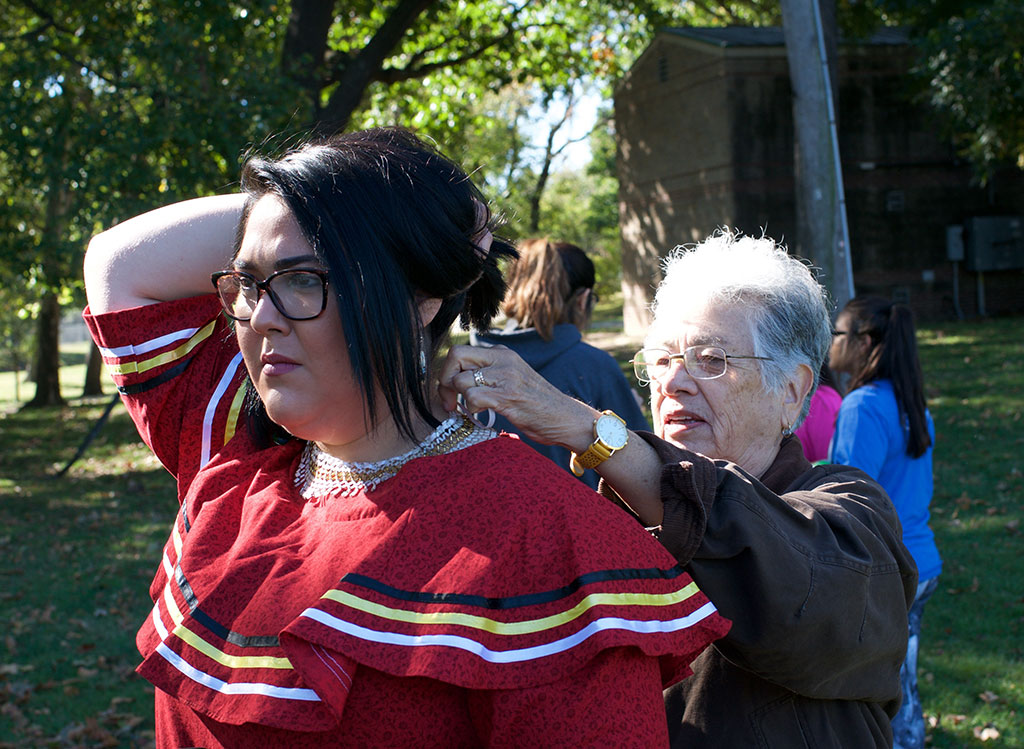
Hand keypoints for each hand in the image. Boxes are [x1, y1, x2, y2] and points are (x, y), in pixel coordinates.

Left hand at [438, 344, 596, 451]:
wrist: (565, 417)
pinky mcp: (508, 396)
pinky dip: (471, 409)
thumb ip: (488, 373)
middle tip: (449, 401)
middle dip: (444, 381)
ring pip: (461, 380)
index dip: (447, 371)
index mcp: (502, 353)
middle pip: (455, 356)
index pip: (460, 350)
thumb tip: (456, 379)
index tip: (449, 391)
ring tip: (472, 410)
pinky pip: (473, 397)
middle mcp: (503, 359)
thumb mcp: (511, 378)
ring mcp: (506, 376)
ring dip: (460, 399)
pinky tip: (482, 414)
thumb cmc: (536, 404)